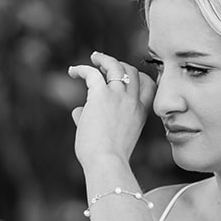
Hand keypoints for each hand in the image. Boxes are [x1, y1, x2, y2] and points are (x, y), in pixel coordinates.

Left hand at [67, 50, 154, 166]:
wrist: (107, 163)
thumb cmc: (107, 158)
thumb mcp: (110, 139)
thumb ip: (96, 121)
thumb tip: (78, 112)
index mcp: (140, 114)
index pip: (148, 86)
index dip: (139, 77)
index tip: (127, 76)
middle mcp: (132, 102)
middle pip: (132, 72)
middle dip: (121, 65)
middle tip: (106, 65)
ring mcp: (118, 96)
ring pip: (116, 66)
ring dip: (104, 59)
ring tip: (93, 58)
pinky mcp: (101, 95)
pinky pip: (92, 73)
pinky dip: (82, 69)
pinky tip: (72, 72)